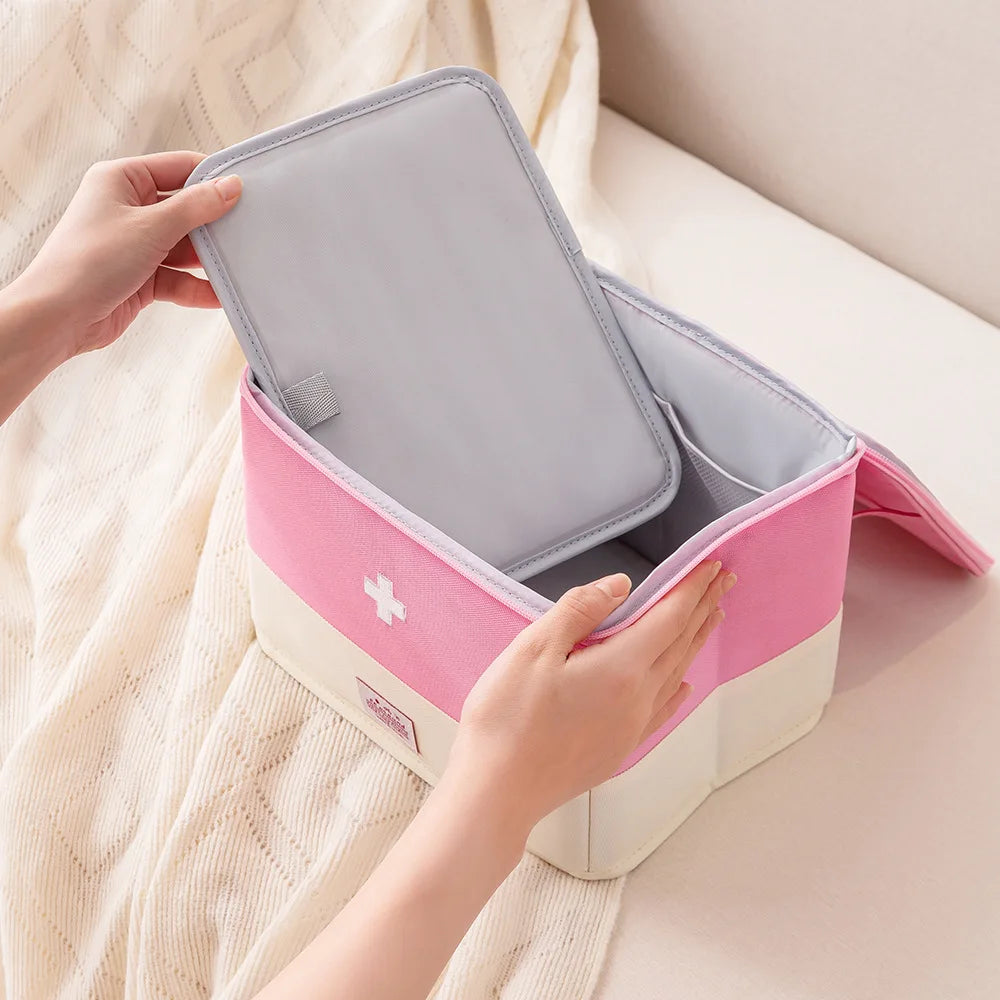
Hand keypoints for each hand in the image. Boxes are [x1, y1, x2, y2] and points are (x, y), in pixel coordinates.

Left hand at [7, 151, 240, 360]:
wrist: (59, 317)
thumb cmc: (89, 262)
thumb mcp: (151, 227)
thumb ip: (195, 207)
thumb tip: (230, 186)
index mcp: (122, 180)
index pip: (178, 168)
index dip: (212, 178)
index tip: (246, 192)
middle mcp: (128, 209)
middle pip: (186, 210)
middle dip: (214, 225)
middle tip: (248, 233)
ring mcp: (136, 245)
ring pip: (185, 248)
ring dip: (208, 261)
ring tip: (238, 268)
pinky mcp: (142, 278)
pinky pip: (179, 278)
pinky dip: (198, 287)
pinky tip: (220, 296)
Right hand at [447, 561, 735, 835]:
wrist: (497, 791)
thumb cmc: (507, 720)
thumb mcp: (533, 648)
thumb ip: (580, 610)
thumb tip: (621, 586)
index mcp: (619, 669)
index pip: (669, 618)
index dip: (691, 589)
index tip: (711, 566)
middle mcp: (636, 699)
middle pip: (680, 644)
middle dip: (703, 608)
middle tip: (724, 581)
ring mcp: (630, 727)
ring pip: (676, 674)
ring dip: (695, 642)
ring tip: (711, 619)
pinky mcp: (617, 748)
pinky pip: (662, 709)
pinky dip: (677, 689)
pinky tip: (683, 685)